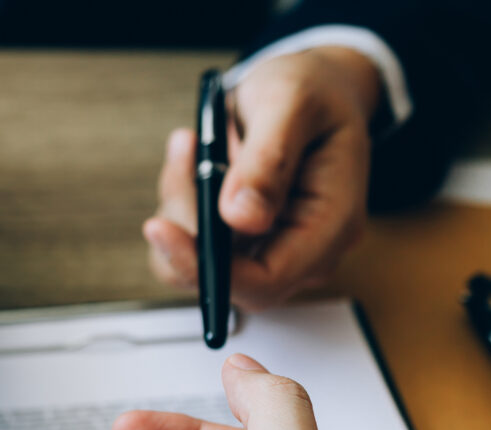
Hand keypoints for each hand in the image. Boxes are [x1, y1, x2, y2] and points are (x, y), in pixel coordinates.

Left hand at [145, 48, 381, 309]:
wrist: (314, 88)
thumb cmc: (313, 91)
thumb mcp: (293, 103)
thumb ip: (269, 160)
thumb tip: (241, 218)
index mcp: (331, 227)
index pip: (265, 281)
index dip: (208, 267)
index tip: (159, 227)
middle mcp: (303, 251)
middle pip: (223, 277)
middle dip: (186, 222)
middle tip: (186, 150)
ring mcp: (271, 249)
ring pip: (197, 260)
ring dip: (179, 204)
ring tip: (193, 142)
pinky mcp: (241, 240)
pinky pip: (190, 240)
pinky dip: (179, 199)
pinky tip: (191, 156)